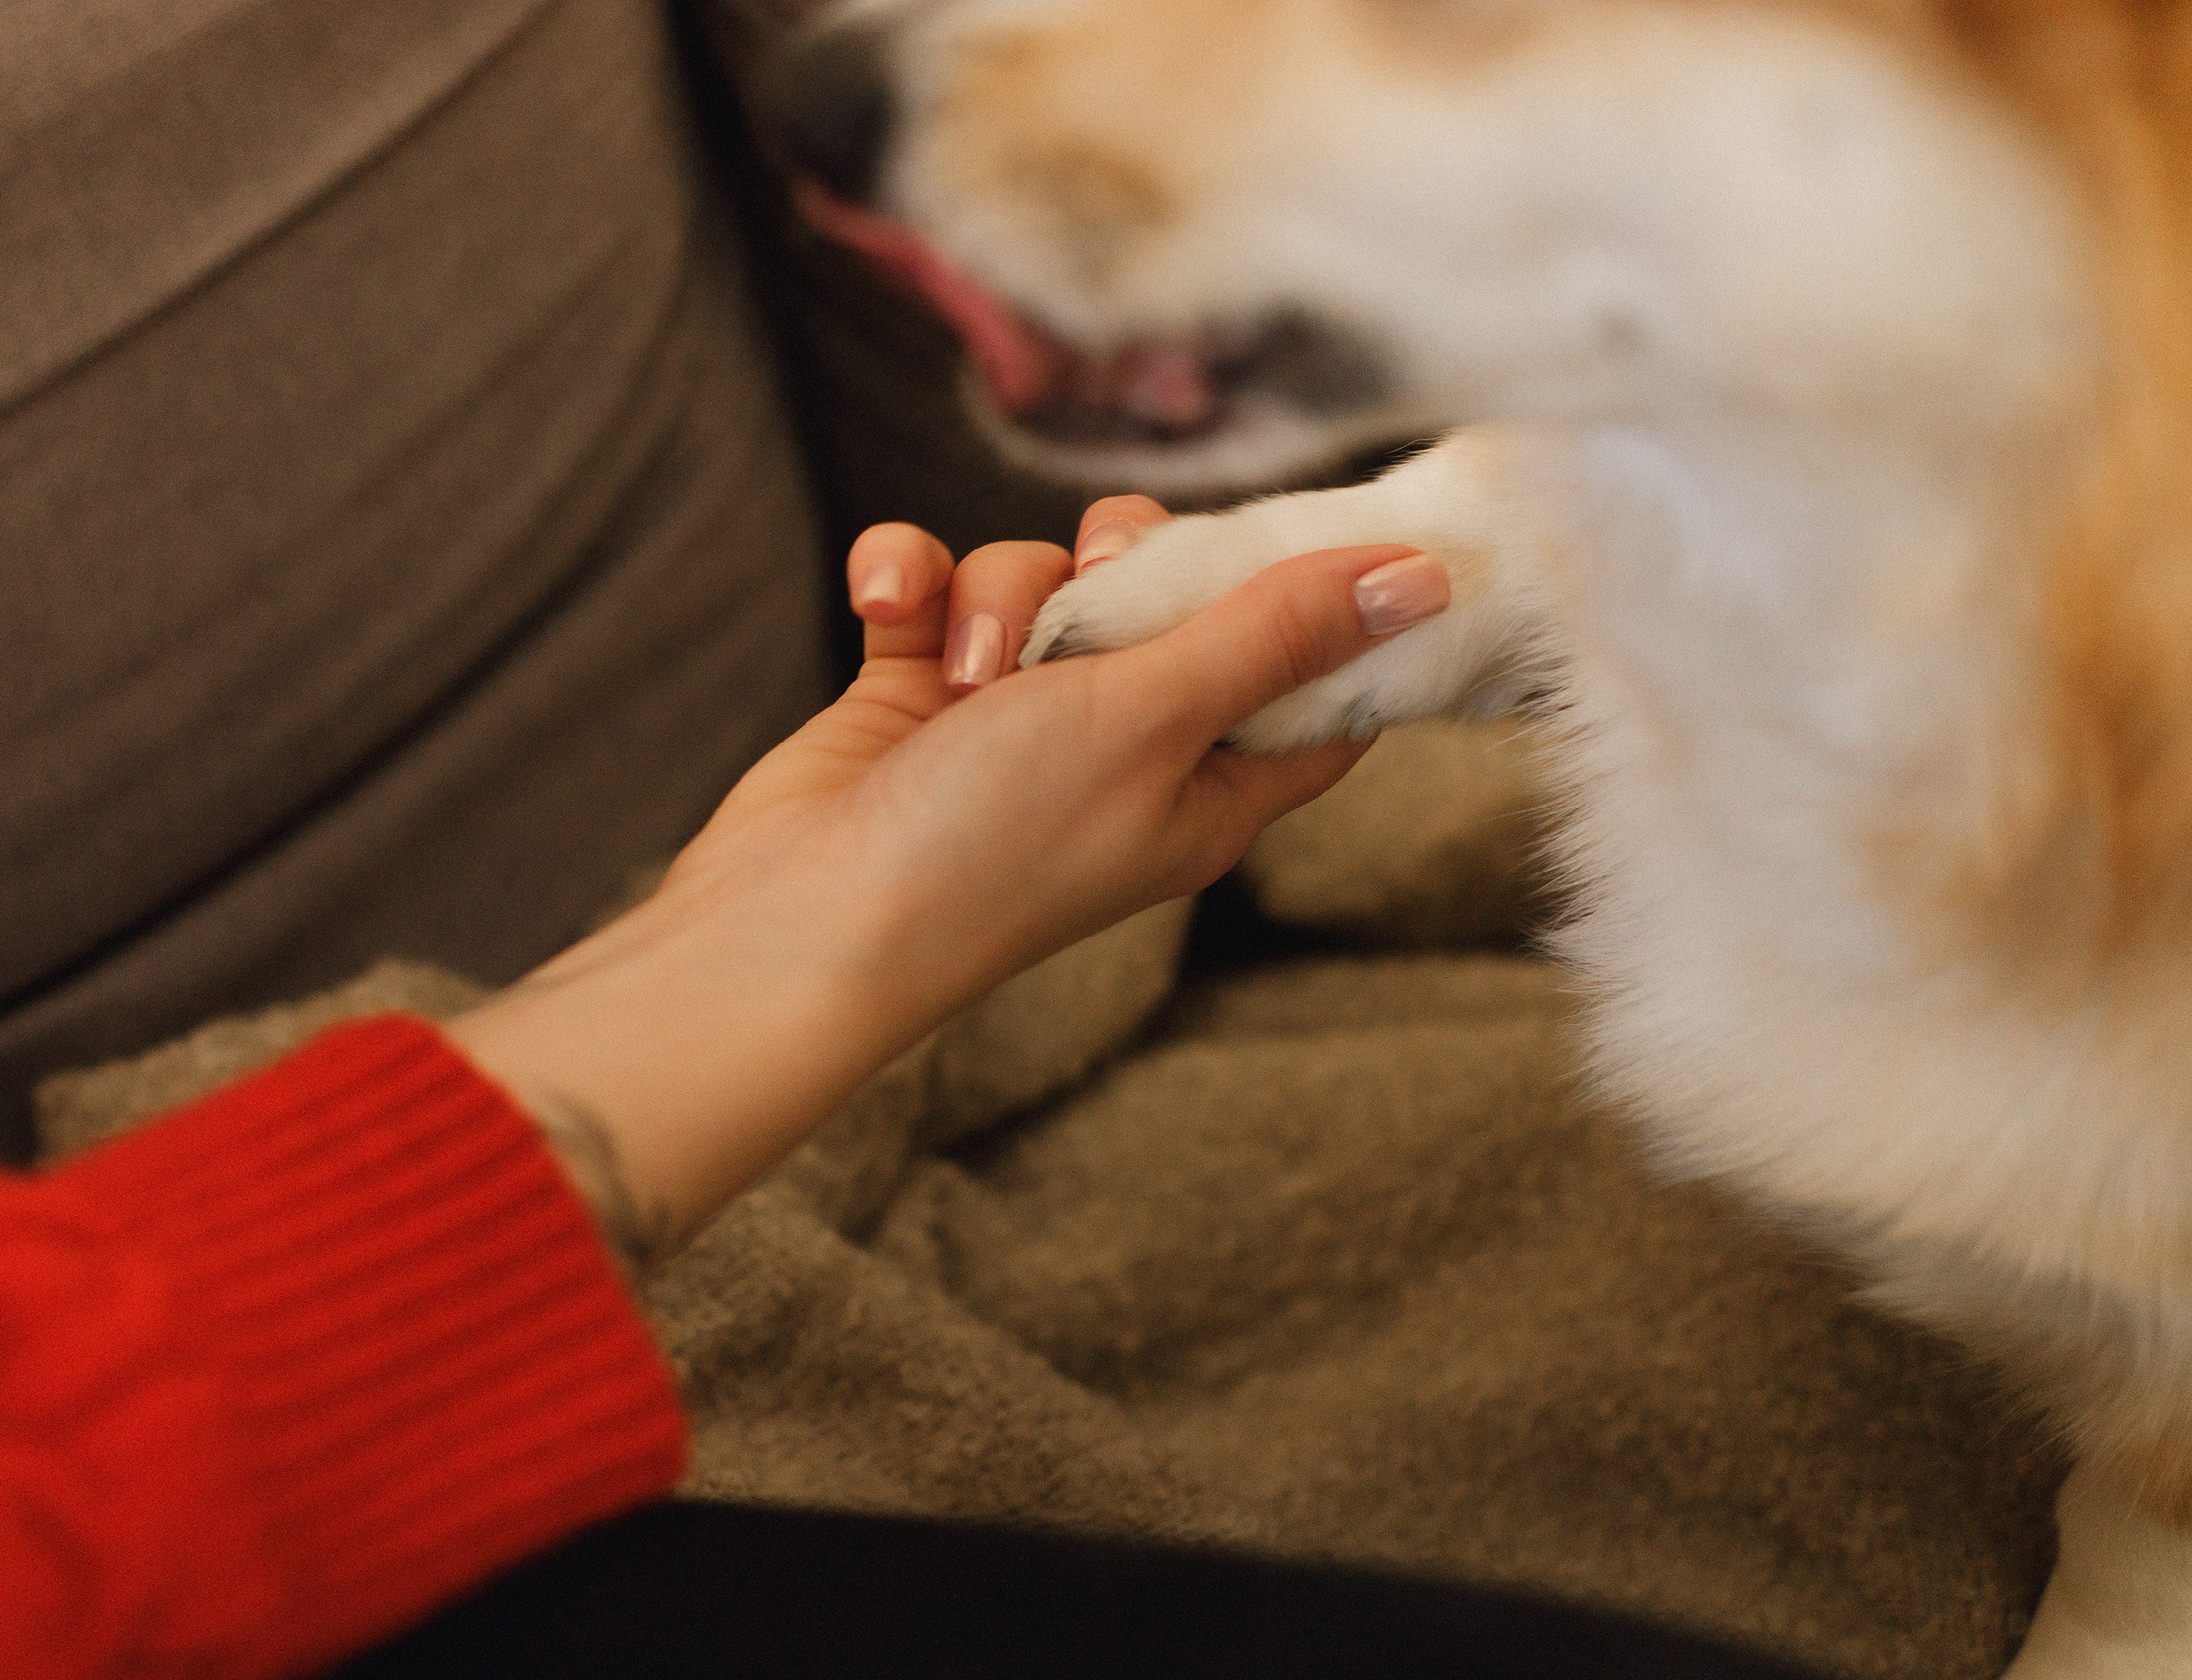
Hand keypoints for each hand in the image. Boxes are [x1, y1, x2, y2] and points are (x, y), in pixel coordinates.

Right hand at [446, 500, 1445, 1273]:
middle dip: (1124, 563)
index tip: (1332, 527)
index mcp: (1211, 779)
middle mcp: (1121, 746)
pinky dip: (909, 585)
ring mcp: (1012, 720)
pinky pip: (936, 590)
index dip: (1328, 602)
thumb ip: (1276, 635)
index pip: (1311, 681)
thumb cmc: (991, 844)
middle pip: (1169, 595)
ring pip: (1040, 577)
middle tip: (1096, 586)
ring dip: (997, 594)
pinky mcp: (917, 695)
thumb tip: (1422, 582)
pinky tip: (884, 611)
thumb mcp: (1153, 718)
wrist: (799, 920)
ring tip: (964, 672)